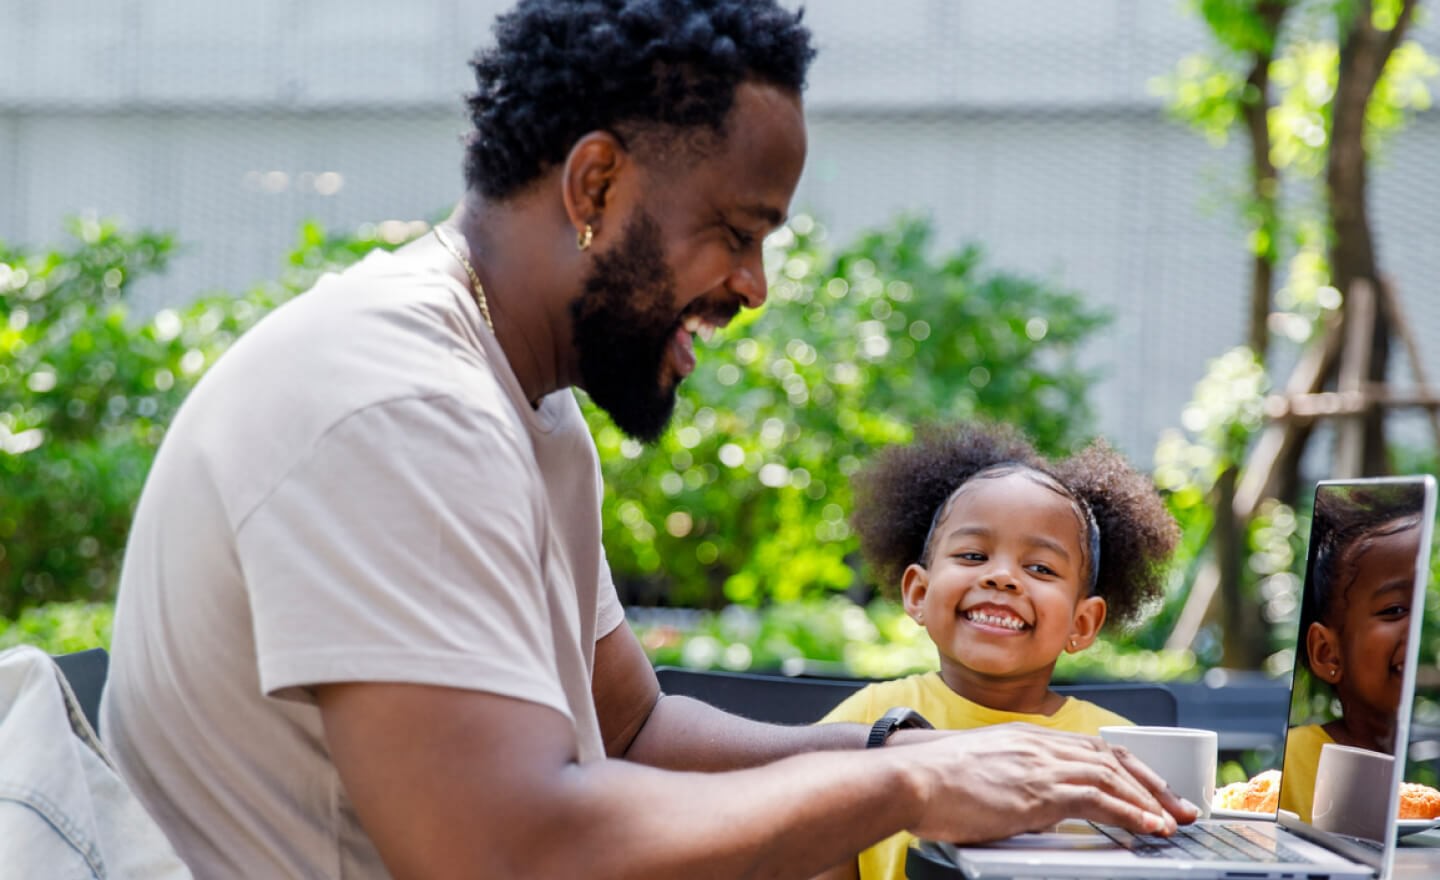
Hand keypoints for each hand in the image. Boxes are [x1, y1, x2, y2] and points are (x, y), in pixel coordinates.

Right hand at [899, 723, 1198, 843]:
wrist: (909, 777)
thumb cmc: (929, 781)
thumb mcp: (978, 771)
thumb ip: (1010, 781)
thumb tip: (1027, 805)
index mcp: (1025, 738)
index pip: (1090, 747)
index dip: (1126, 766)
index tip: (1148, 786)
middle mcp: (1039, 744)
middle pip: (1112, 756)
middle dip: (1151, 782)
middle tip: (1179, 804)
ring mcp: (1041, 764)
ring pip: (1113, 775)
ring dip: (1150, 800)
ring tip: (1174, 821)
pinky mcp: (1040, 790)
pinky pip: (1101, 798)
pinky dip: (1132, 812)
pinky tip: (1150, 826)